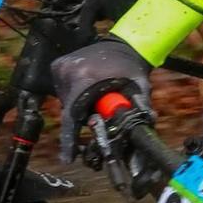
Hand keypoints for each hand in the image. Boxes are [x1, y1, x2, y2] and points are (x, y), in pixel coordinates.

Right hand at [51, 36, 153, 163]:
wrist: (124, 43)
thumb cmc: (132, 67)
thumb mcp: (139, 88)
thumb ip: (139, 110)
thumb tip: (143, 135)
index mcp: (83, 78)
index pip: (71, 116)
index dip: (70, 140)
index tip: (68, 159)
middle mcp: (67, 71)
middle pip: (69, 110)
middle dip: (80, 120)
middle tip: (95, 120)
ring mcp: (61, 67)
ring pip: (66, 102)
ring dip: (78, 108)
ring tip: (95, 101)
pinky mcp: (58, 65)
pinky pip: (64, 91)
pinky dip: (75, 96)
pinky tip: (89, 91)